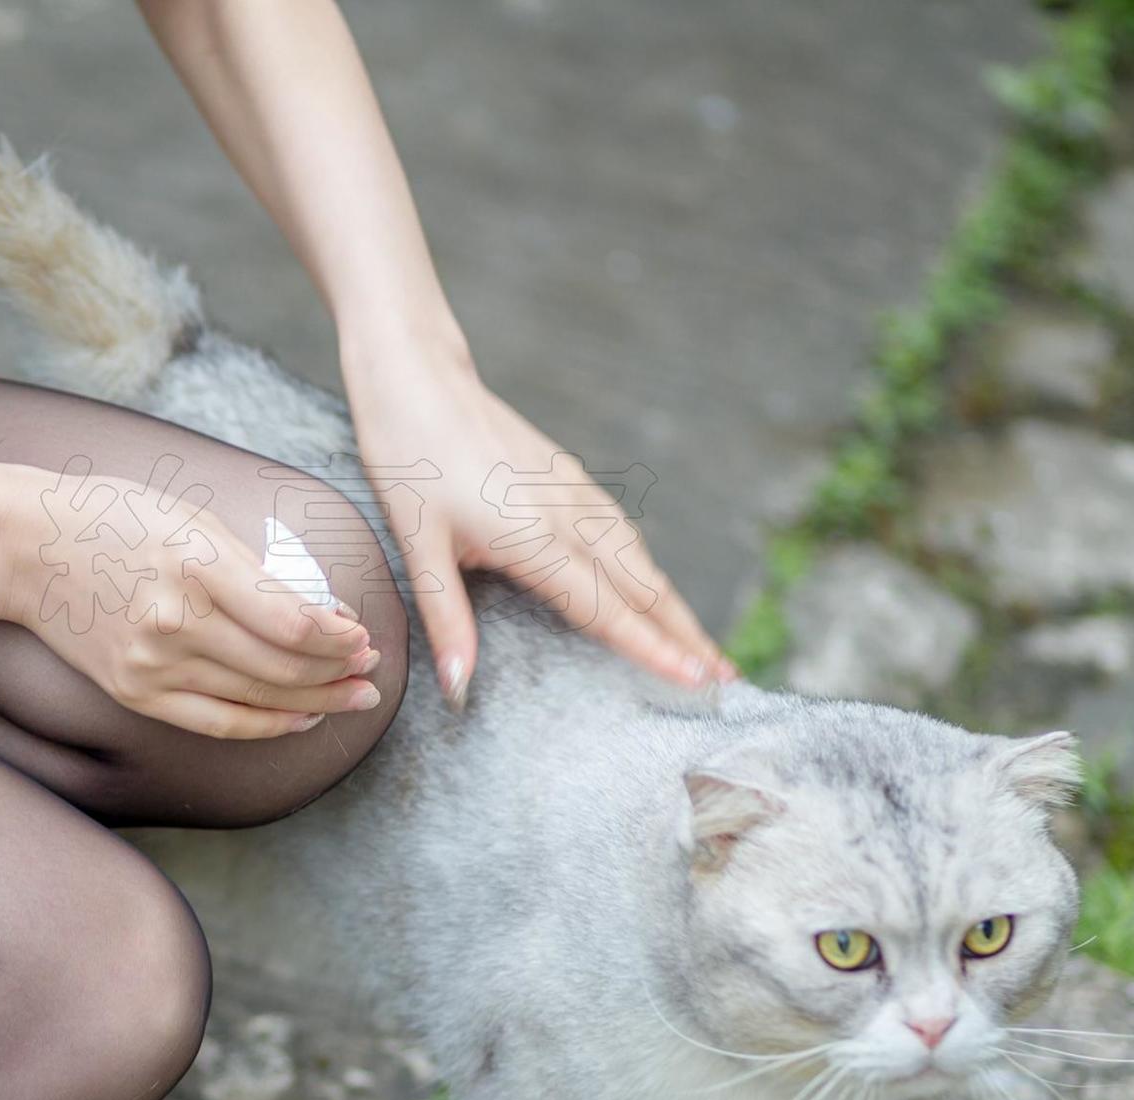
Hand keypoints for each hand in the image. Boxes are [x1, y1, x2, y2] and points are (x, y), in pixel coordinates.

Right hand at [0, 457, 383, 738]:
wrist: (27, 547)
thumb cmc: (114, 519)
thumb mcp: (191, 520)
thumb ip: (254, 569)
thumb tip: (323, 613)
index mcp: (194, 564)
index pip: (289, 620)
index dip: (337, 637)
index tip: (363, 636)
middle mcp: (174, 620)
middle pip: (281, 666)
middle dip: (338, 672)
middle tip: (372, 670)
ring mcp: (151, 663)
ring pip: (256, 698)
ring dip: (315, 701)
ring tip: (353, 697)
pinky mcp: (135, 691)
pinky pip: (216, 722)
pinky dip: (266, 724)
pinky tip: (300, 718)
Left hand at [345, 339, 735, 703]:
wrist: (417, 378)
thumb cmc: (408, 460)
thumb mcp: (417, 548)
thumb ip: (447, 622)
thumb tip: (458, 687)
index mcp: (534, 538)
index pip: (607, 608)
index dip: (653, 649)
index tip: (697, 681)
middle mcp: (568, 515)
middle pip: (643, 587)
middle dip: (687, 637)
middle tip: (725, 681)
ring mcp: (575, 493)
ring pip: (641, 560)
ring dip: (677, 606)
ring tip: (705, 648)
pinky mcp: (571, 478)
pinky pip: (625, 534)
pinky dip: (651, 573)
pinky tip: (658, 594)